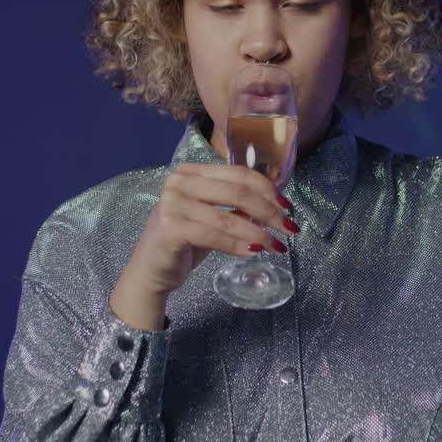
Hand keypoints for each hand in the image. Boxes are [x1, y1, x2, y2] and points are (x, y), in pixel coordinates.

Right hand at [109, 162, 294, 329]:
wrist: (152, 269)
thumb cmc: (185, 241)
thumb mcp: (213, 217)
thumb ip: (237, 208)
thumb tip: (276, 206)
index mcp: (191, 172)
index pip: (238, 174)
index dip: (268, 189)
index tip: (288, 207)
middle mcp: (179, 182)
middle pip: (238, 192)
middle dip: (270, 212)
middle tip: (289, 229)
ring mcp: (172, 203)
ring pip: (229, 217)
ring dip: (259, 233)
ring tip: (277, 246)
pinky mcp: (171, 229)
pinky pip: (215, 236)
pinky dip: (239, 245)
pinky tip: (255, 252)